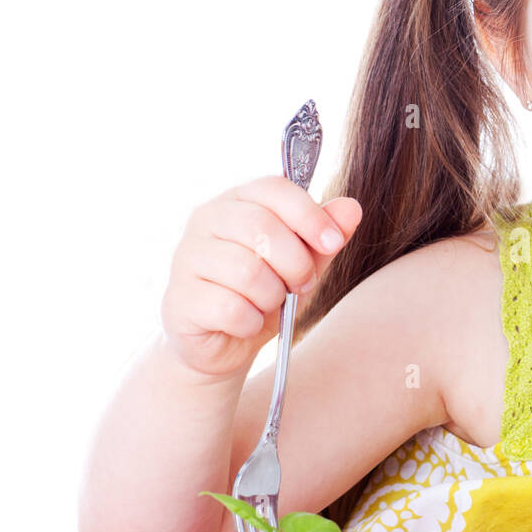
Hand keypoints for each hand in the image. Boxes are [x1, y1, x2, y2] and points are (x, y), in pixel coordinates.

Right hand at [160, 176, 362, 379]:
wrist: (223, 342)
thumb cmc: (264, 292)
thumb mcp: (303, 263)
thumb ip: (324, 237)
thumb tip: (351, 208)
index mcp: (239, 200)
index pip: (275, 188)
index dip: (310, 214)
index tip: (333, 242)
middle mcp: (206, 219)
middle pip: (261, 227)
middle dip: (295, 263)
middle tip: (302, 283)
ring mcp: (187, 257)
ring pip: (247, 271)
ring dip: (272, 296)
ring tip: (268, 303)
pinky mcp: (180, 298)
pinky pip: (230, 308)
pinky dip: (251, 322)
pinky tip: (246, 322)